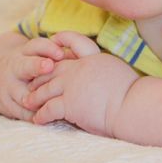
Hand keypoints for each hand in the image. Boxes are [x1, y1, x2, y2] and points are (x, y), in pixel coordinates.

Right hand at [0, 36, 66, 120]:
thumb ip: (61, 56)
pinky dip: (35, 114)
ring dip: (36, 98)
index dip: (48, 49)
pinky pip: (22, 111)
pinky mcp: (6, 104)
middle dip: (36, 66)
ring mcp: (8, 86)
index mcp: (26, 52)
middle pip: (24, 66)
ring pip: (21, 93)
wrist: (0, 83)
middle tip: (49, 66)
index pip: (36, 46)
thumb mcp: (41, 56)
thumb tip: (86, 56)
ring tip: (51, 100)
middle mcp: (14, 66)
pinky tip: (47, 116)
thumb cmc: (32, 68)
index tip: (61, 54)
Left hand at [22, 31, 139, 135]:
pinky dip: (41, 115)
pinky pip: (48, 109)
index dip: (62, 42)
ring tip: (28, 103)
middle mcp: (80, 68)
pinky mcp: (69, 102)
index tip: (53, 45)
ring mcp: (72, 84)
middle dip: (40, 77)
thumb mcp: (118, 72)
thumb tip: (102, 78)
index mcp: (94, 58)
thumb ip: (105, 71)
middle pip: (53, 69)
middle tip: (31, 84)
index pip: (75, 44)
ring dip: (35, 97)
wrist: (132, 106)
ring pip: (46, 89)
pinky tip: (38, 120)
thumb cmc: (132, 94)